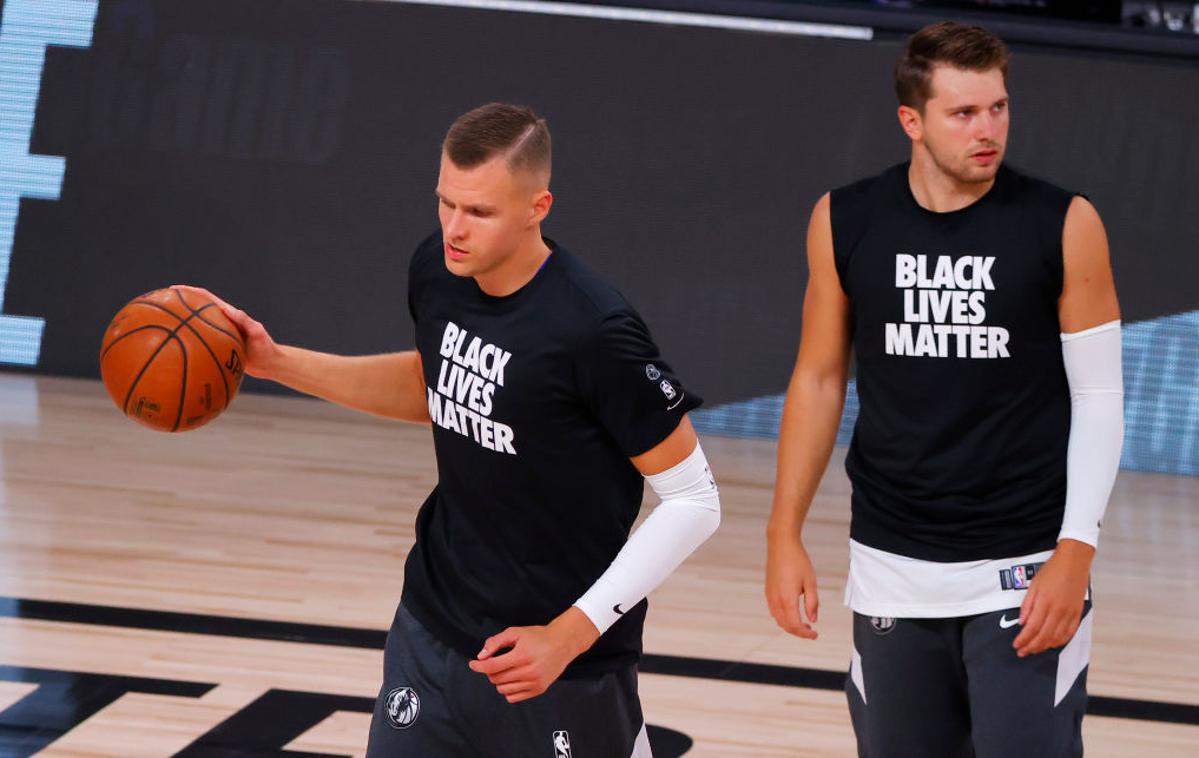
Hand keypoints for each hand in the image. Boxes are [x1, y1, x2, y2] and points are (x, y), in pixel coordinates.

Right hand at [171, 285, 280, 378]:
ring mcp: (219, 336)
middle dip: (180, 305)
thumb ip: (245, 321)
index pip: (206, 298)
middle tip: (161, 305)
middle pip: (197, 311)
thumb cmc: (266, 347)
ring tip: (162, 327)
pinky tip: (176, 353)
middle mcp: (221, 323)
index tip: (173, 289)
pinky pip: (200, 345)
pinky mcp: (219, 349)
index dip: (190, 291)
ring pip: (196, 328)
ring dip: (181, 326)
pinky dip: (189, 346)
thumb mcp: (257, 333)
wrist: (270, 364)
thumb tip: (228, 310)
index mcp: (228, 315)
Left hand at [467, 607, 599, 703]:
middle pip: (496, 679)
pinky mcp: (538, 690)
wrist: (562, 644)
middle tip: (497, 662)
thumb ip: (495, 642)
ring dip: (499, 680)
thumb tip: (481, 656)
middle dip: (491, 671)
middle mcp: (528, 671)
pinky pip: (513, 697)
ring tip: (508, 669)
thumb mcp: (515, 632)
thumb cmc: (538, 636)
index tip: (472, 664)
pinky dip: (508, 690)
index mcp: (521, 655)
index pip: (492, 666)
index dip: (478, 666)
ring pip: (503, 689)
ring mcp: (534, 682)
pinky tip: (514, 678)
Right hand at [765, 522, 818, 639]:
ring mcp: (770, 596)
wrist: (781, 545)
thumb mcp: (811, 582)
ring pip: (778, 620)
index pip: (795, 626)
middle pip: (785, 626)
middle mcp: (776, 600)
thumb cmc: (797, 560)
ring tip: (803, 622)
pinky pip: (774, 611)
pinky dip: (783, 617)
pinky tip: (792, 611)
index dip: (805, 634)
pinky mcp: (768, 591)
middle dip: (798, 632)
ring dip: (790, 625)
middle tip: (811, 630)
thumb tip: (813, 619)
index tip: (815, 634)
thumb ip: (812, 603)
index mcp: (787, 599)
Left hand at [1013, 539, 1093, 656]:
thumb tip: (1022, 623)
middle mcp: (1059, 611)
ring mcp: (1070, 614)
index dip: (1023, 639)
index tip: (1016, 645)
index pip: (1032, 628)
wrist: (1074, 563)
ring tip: (1034, 649)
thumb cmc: (1052, 571)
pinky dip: (1059, 641)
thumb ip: (1027, 605)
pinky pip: (1069, 633)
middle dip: (1031, 647)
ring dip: (1044, 646)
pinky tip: (1051, 644)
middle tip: (1022, 652)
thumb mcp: (1034, 585)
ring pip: (1057, 638)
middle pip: (1044, 636)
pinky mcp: (1077, 614)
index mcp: (1045, 603)